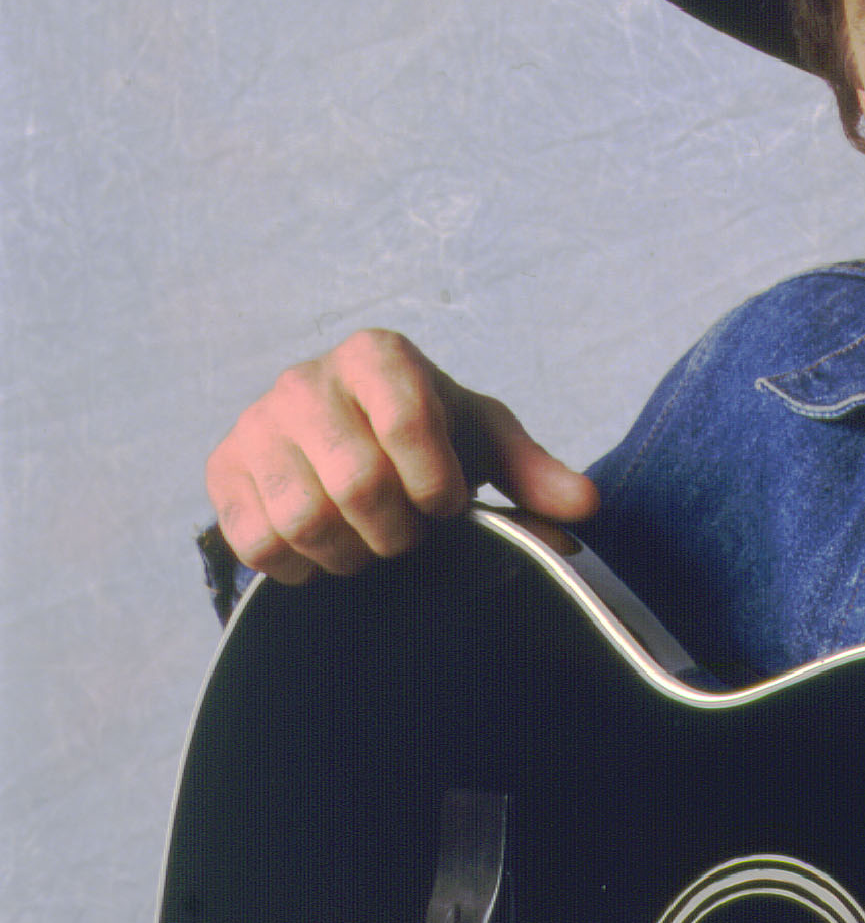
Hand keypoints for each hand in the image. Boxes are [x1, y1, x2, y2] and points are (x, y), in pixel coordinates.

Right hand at [207, 328, 596, 581]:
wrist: (348, 431)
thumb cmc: (429, 434)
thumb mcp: (484, 439)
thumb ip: (535, 471)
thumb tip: (585, 505)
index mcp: (378, 356)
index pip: (408, 422)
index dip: (437, 483)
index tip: (447, 502)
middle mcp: (306, 380)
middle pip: (357, 483)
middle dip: (397, 530)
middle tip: (410, 536)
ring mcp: (255, 424)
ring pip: (303, 518)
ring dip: (350, 553)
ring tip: (371, 544)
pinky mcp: (222, 469)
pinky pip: (255, 541)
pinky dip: (300, 566)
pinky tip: (327, 551)